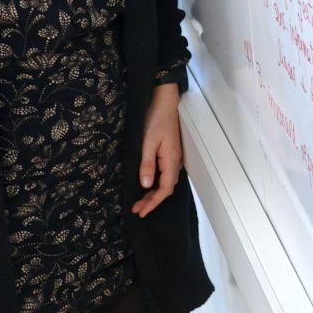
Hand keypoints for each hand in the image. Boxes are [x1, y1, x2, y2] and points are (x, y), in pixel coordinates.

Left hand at [133, 83, 182, 217]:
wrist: (164, 101)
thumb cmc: (156, 119)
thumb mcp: (147, 142)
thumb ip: (147, 164)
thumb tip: (146, 185)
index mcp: (171, 160)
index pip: (164, 189)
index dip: (153, 202)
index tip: (141, 211)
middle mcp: (175, 161)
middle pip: (166, 188)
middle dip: (152, 201)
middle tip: (137, 209)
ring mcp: (173, 157)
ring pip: (166, 182)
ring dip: (154, 193)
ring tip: (141, 201)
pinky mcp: (170, 153)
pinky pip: (165, 174)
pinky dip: (156, 183)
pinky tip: (148, 184)